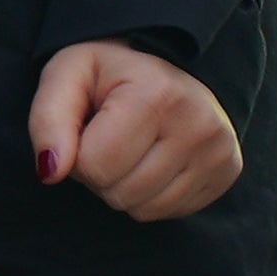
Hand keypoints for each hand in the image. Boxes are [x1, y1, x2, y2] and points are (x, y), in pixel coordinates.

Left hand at [31, 38, 242, 222]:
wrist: (162, 63)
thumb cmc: (106, 73)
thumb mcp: (65, 77)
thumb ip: (47, 121)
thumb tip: (49, 172)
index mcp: (157, 95)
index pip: (94, 165)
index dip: (75, 154)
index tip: (86, 127)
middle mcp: (198, 124)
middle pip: (119, 193)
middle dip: (99, 173)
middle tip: (108, 137)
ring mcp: (220, 151)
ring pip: (143, 209)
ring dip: (123, 188)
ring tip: (130, 148)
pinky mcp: (229, 171)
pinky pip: (170, 213)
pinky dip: (150, 196)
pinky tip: (153, 160)